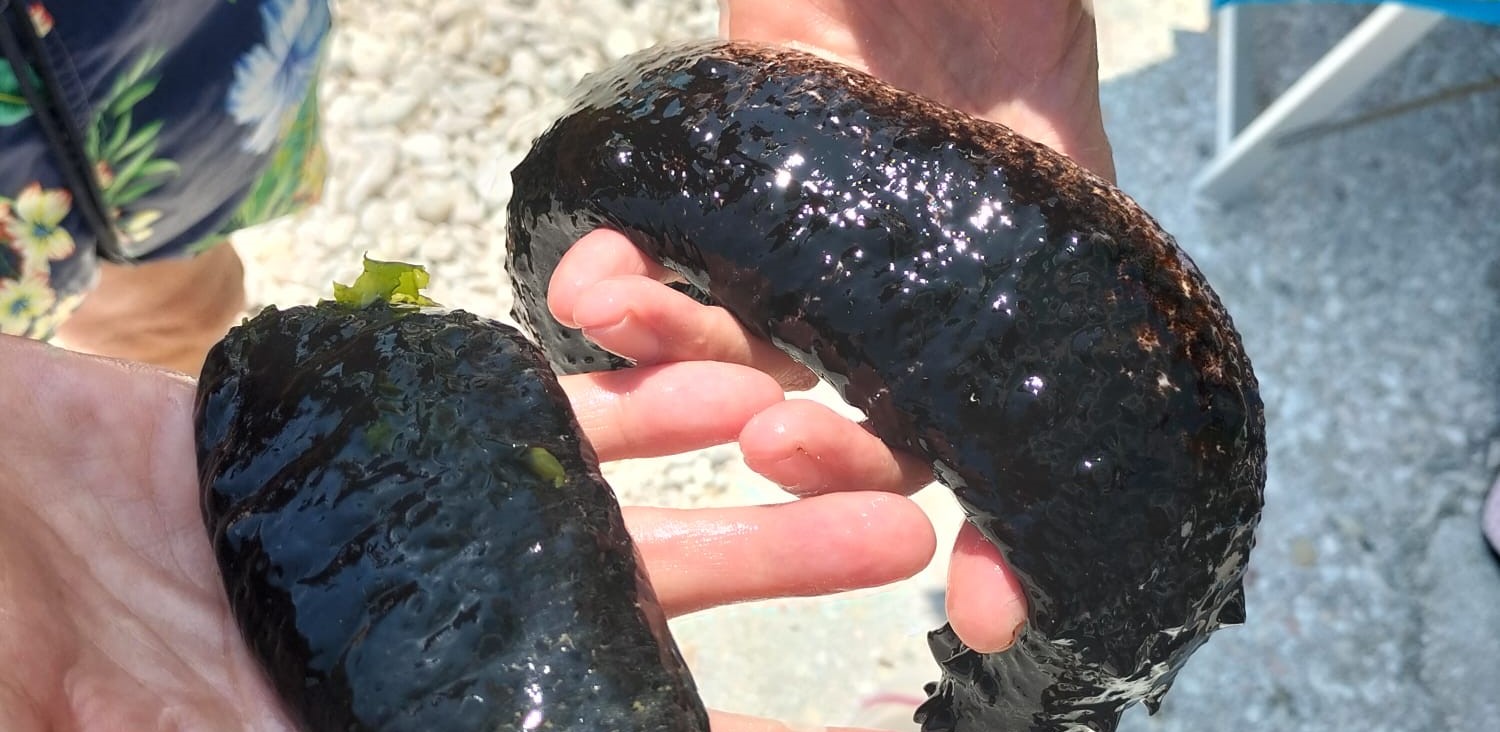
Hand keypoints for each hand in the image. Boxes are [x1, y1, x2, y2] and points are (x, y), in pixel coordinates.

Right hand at [0, 335, 930, 730]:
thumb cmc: (61, 670)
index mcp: (423, 726)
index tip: (846, 725)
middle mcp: (458, 645)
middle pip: (652, 633)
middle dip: (777, 598)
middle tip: (903, 560)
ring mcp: (441, 539)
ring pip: (630, 524)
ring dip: (752, 501)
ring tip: (875, 480)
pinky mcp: (408, 442)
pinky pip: (547, 423)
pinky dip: (640, 405)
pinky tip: (733, 386)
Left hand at [550, 0, 1115, 653]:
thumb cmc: (1014, 19)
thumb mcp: (1061, 153)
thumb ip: (1070, 243)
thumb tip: (1109, 410)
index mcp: (979, 317)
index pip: (984, 455)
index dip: (996, 541)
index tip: (994, 607)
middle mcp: (889, 307)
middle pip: (848, 425)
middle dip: (815, 456)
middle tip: (779, 446)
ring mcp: (804, 253)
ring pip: (738, 350)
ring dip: (680, 357)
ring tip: (639, 339)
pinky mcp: (729, 192)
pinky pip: (667, 253)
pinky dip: (623, 271)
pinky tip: (592, 279)